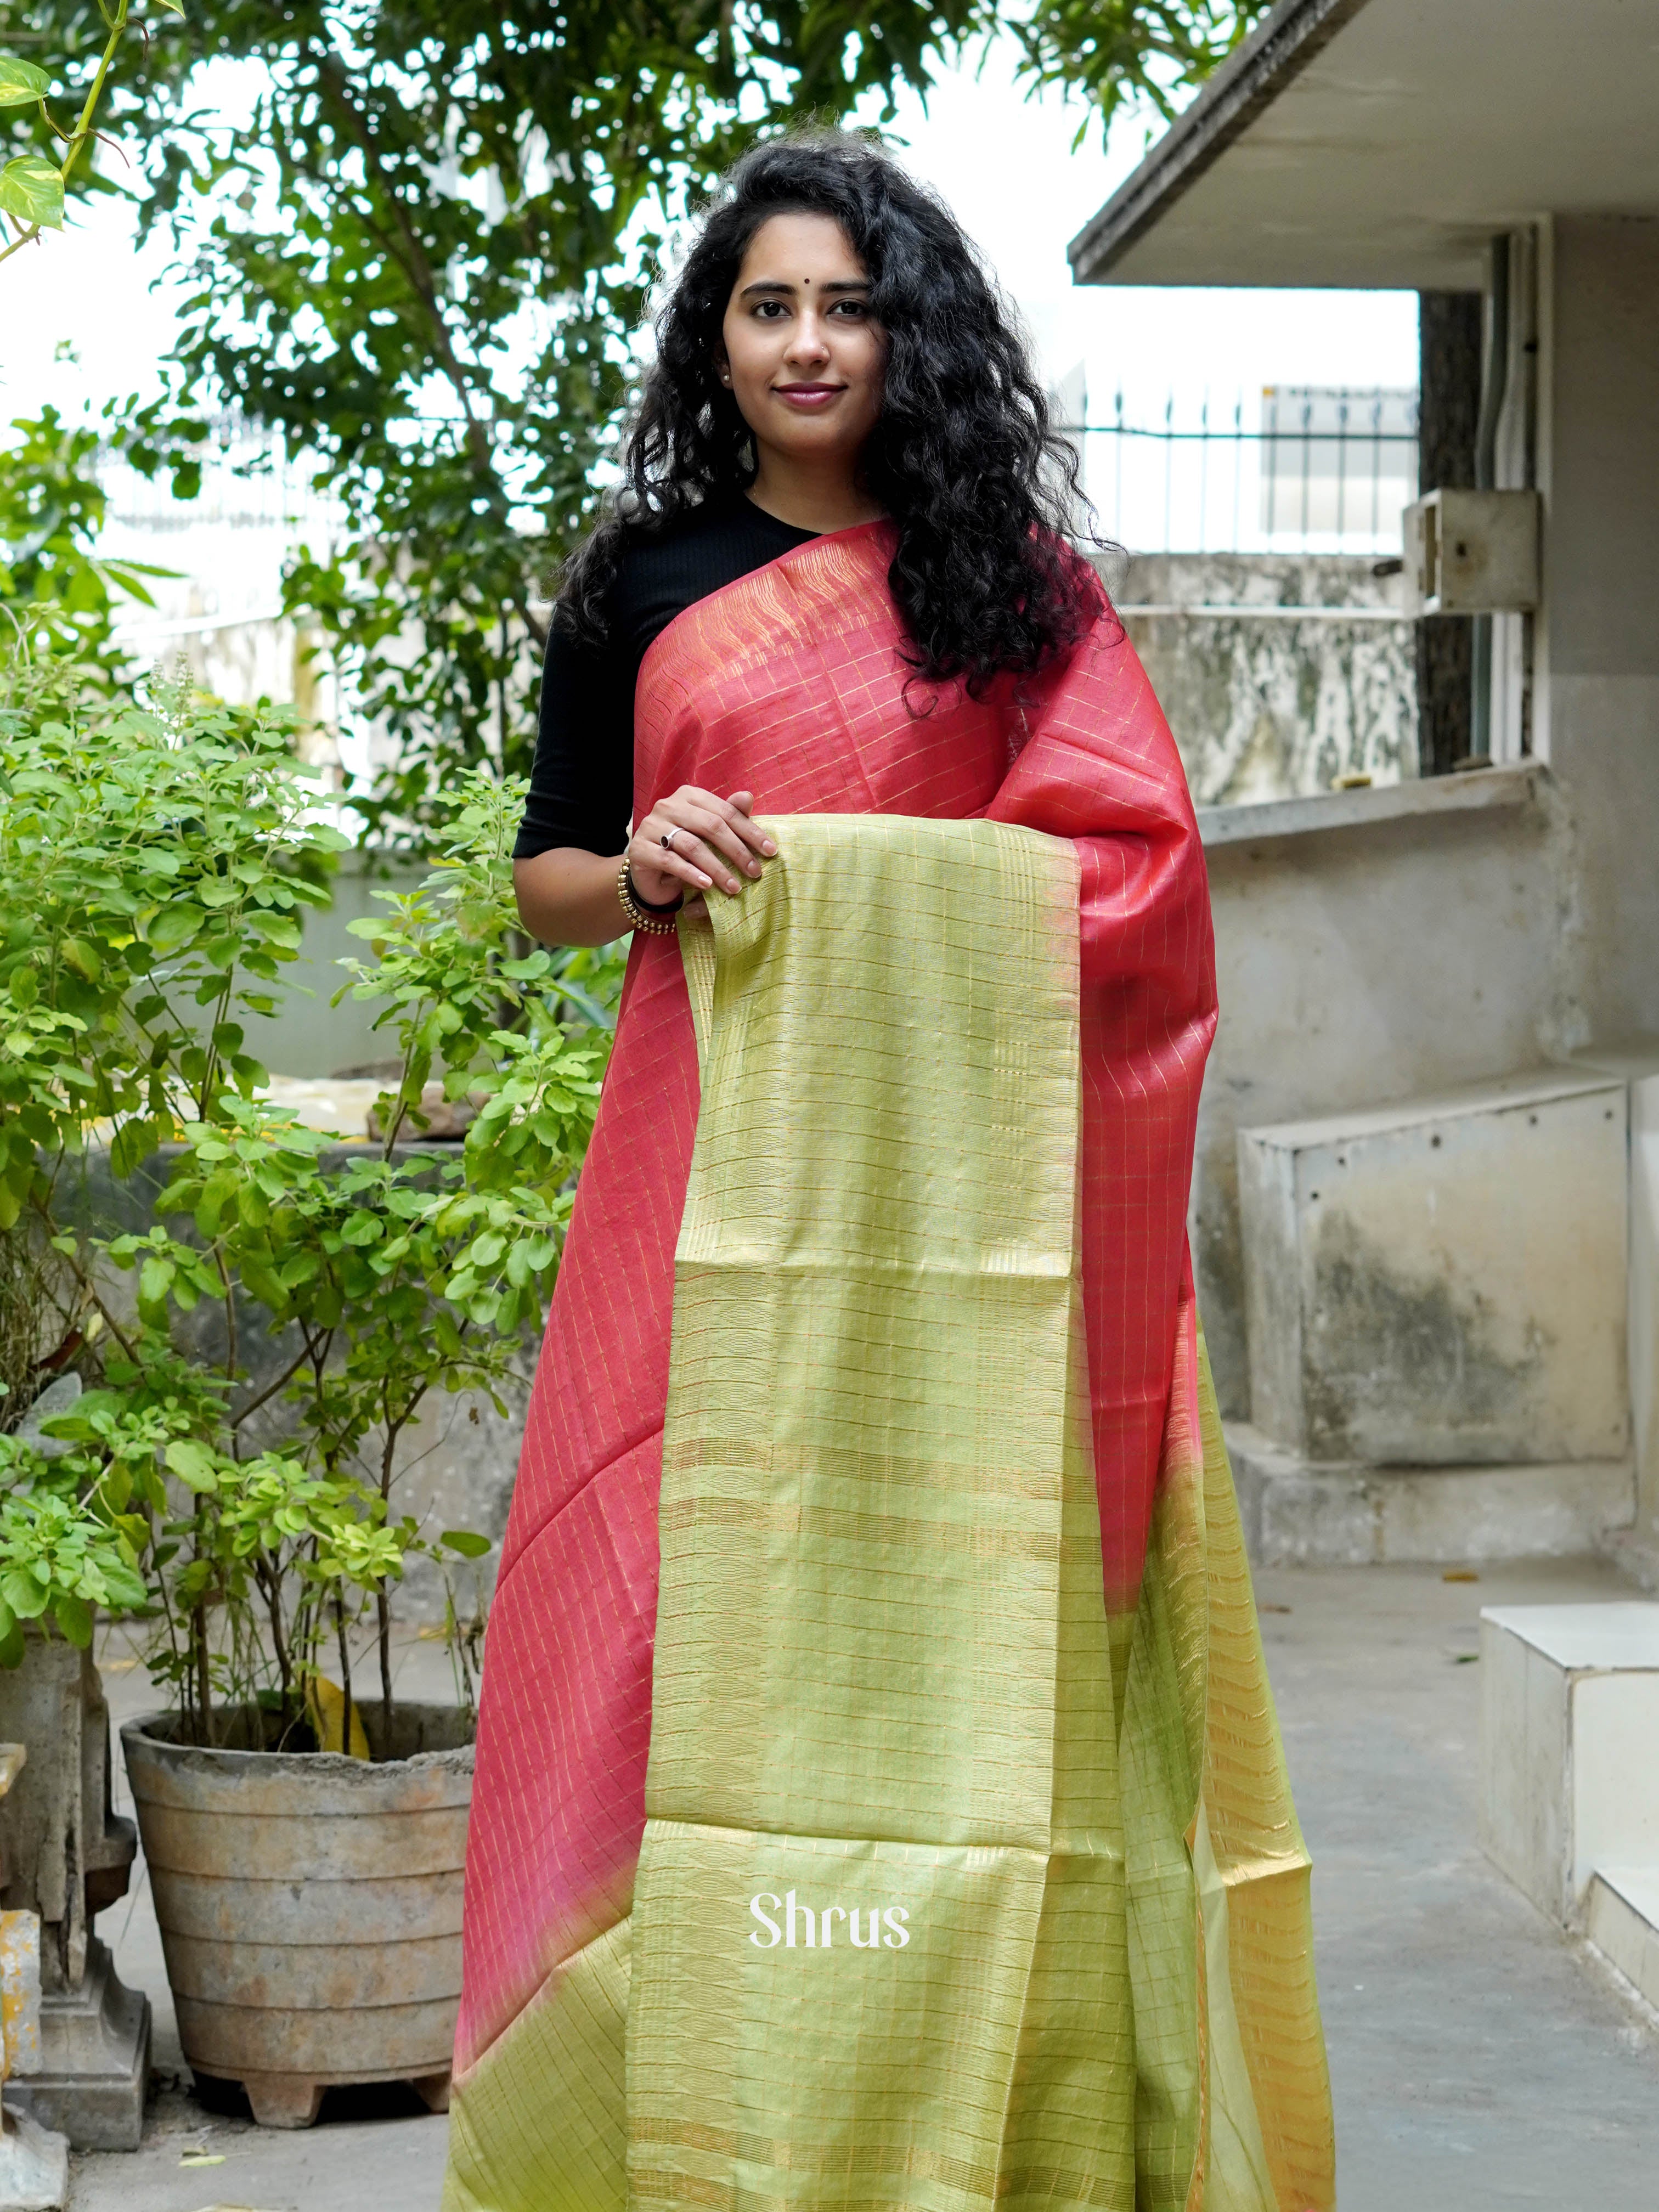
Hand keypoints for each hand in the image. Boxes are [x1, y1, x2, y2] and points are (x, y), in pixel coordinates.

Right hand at [629, 786, 776, 904]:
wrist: (650, 874)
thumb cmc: (685, 851)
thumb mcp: (710, 835)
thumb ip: (728, 815)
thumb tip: (748, 796)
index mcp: (689, 795)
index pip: (725, 811)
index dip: (750, 831)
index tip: (771, 852)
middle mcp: (668, 805)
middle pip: (710, 826)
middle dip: (737, 851)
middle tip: (755, 873)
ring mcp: (651, 826)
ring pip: (691, 845)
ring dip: (717, 868)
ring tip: (734, 887)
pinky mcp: (640, 849)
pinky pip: (670, 862)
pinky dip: (691, 874)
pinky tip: (707, 887)